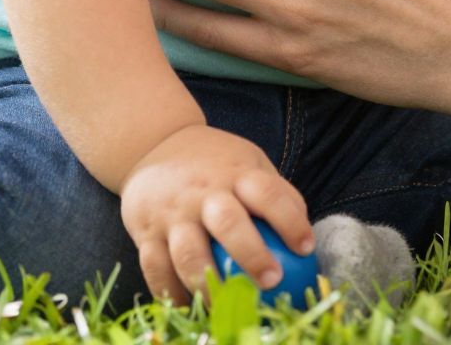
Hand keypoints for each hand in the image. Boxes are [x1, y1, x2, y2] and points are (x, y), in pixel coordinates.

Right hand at [120, 123, 314, 304]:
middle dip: (251, 255)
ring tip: (227, 305)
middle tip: (272, 281)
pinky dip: (170, 293)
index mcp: (235, 173)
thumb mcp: (247, 162)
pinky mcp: (145, 232)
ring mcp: (172, 213)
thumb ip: (274, 191)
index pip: (267, 193)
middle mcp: (203, 192)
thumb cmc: (214, 163)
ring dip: (209, 284)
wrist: (153, 144)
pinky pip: (155, 268)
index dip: (290, 220)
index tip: (305, 248)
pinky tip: (187, 307)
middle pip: (228, 223)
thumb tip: (305, 229)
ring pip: (189, 253)